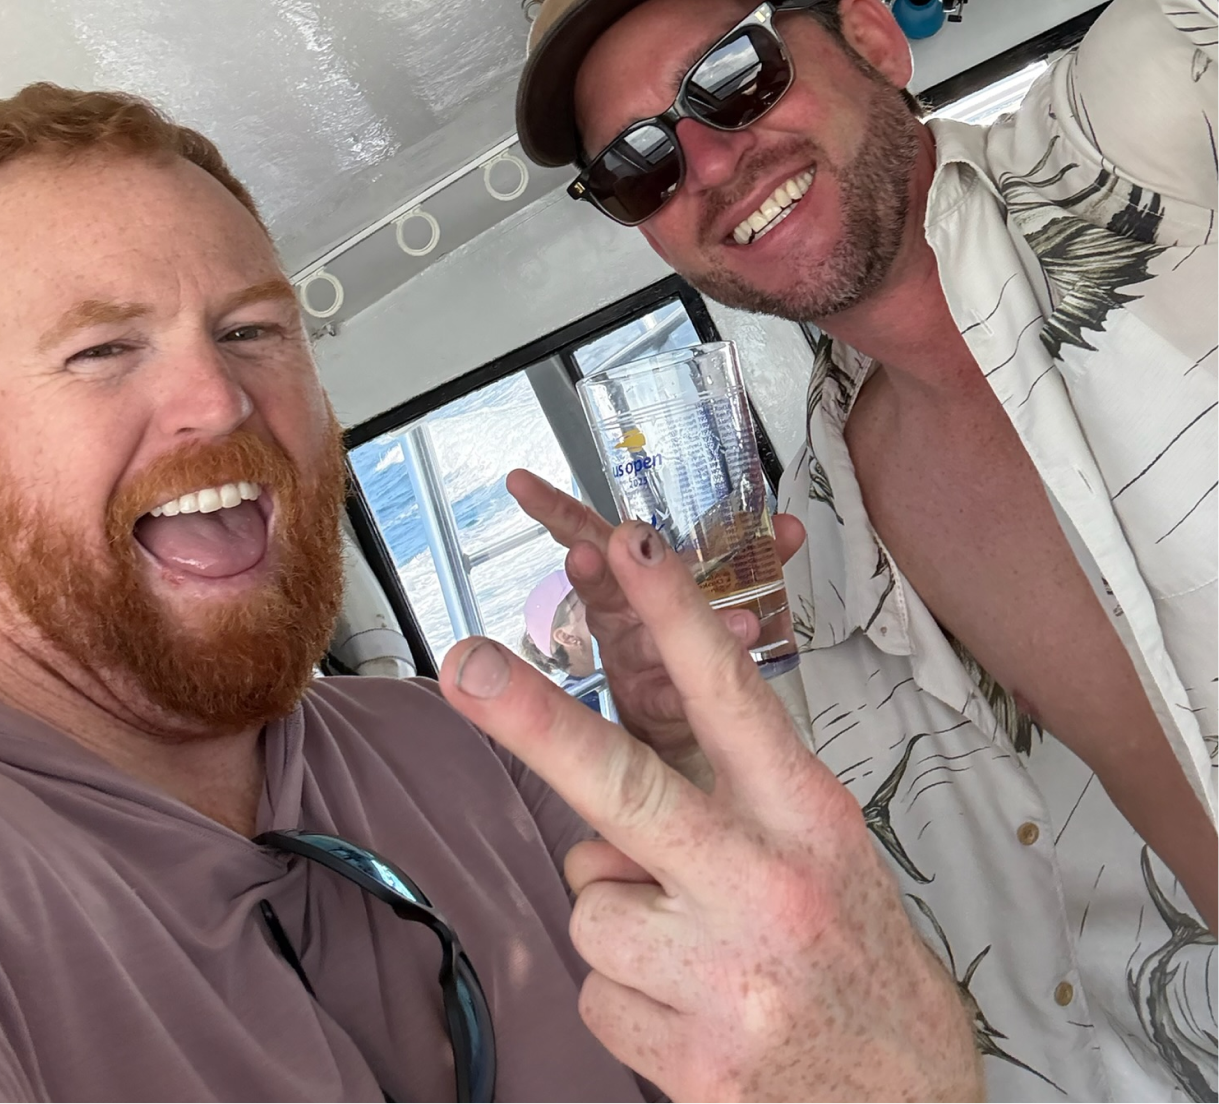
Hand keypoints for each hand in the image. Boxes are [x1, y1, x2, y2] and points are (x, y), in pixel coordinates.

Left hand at [438, 521, 982, 1103]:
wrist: (903, 1098)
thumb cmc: (852, 952)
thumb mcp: (822, 850)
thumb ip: (726, 803)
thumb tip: (607, 806)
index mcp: (806, 815)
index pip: (730, 696)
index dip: (675, 613)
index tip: (628, 542)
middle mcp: (766, 883)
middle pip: (623, 786)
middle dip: (532, 719)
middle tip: (464, 665)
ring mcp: (726, 972)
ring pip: (590, 898)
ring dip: (620, 918)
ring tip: (696, 954)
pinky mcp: (690, 1057)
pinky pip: (594, 987)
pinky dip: (625, 994)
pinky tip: (691, 1012)